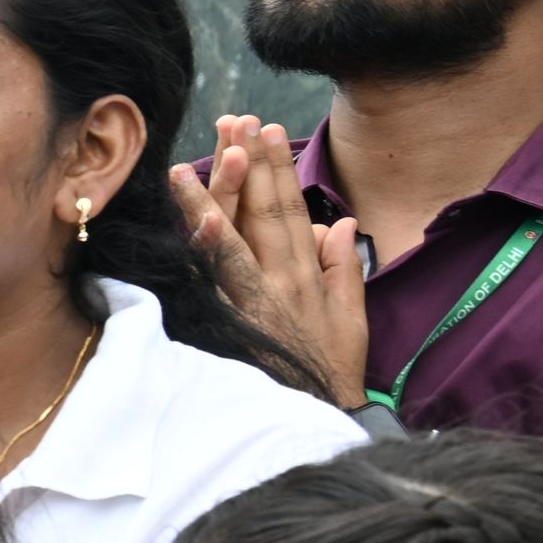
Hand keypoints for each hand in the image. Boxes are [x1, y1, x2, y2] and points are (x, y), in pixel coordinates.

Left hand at [166, 117, 366, 404]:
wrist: (318, 420)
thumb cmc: (331, 372)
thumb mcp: (351, 321)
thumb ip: (343, 270)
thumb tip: (337, 222)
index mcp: (306, 276)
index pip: (290, 211)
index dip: (278, 169)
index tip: (266, 130)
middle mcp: (281, 282)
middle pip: (262, 214)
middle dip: (248, 166)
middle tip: (234, 121)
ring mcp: (258, 302)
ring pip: (235, 240)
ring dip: (216, 198)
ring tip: (191, 162)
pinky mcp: (240, 325)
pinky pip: (221, 282)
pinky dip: (211, 251)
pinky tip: (198, 224)